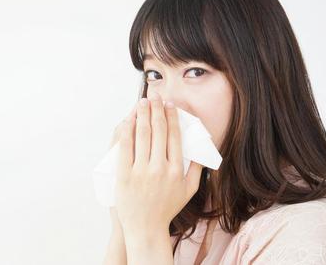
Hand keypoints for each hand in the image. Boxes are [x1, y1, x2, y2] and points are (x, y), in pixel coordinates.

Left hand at [114, 92, 202, 234]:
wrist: (145, 228)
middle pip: (158, 131)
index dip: (171, 117)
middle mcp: (160, 168)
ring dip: (142, 114)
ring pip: (142, 135)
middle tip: (154, 96)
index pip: (174, 136)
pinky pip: (125, 147)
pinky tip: (128, 120)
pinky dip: (127, 130)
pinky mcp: (124, 175)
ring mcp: (141, 171)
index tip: (169, 105)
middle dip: (156, 109)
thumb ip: (197, 170)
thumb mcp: (189, 191)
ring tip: (142, 102)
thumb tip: (201, 149)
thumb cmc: (167, 209)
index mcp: (177, 170)